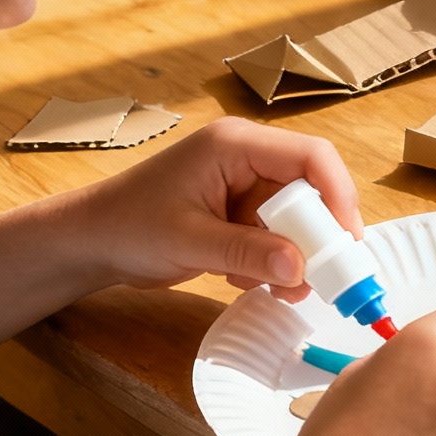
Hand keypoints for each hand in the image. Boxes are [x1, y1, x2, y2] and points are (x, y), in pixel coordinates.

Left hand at [70, 118, 360, 296]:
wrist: (90, 242)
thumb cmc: (127, 226)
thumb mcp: (189, 241)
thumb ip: (247, 252)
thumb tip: (301, 268)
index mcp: (236, 145)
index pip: (311, 157)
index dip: (338, 196)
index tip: (345, 243)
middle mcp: (246, 158)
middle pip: (311, 189)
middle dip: (318, 236)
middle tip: (322, 277)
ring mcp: (243, 186)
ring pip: (297, 218)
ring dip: (296, 255)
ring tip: (282, 290)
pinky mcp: (238, 213)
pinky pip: (276, 235)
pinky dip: (272, 262)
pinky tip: (244, 280)